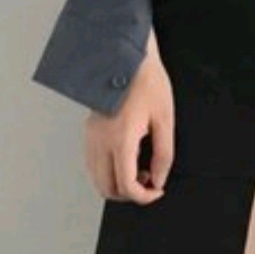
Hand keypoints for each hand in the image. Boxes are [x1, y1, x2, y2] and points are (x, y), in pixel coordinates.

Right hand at [84, 27, 174, 202]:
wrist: (126, 57)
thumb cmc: (147, 82)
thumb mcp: (164, 119)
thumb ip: (163, 154)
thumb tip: (159, 178)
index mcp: (121, 140)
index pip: (127, 186)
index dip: (145, 196)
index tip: (157, 190)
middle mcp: (100, 141)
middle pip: (106, 188)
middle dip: (128, 194)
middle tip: (148, 182)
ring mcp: (91, 136)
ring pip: (97, 177)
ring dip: (117, 182)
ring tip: (139, 168)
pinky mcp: (89, 130)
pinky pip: (94, 162)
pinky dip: (109, 170)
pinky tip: (126, 157)